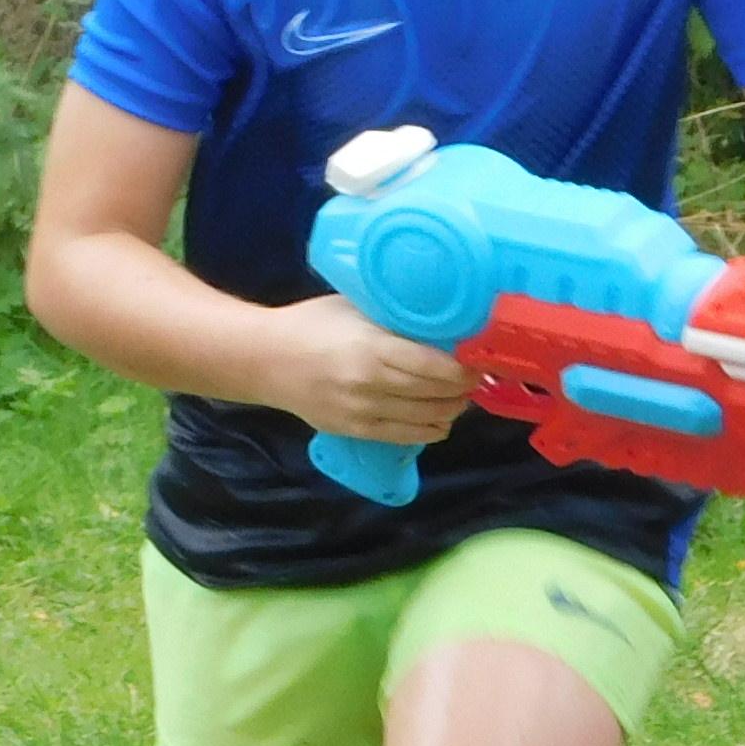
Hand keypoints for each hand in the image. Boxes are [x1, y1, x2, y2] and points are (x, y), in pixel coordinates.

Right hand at [260, 294, 468, 445]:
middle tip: (475, 376)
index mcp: (371, 349)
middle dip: (463, 388)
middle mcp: (370, 385)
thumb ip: (394, 320)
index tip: (478, 359)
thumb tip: (442, 324)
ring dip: (452, 408)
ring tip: (460, 395)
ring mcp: (363, 413)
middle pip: (435, 394)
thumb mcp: (355, 309)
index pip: (434, 367)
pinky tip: (440, 417)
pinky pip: (407, 436)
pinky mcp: (356, 431)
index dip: (464, 368)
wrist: (265, 360)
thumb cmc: (312, 324)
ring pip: (427, 418)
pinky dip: (431, 428)